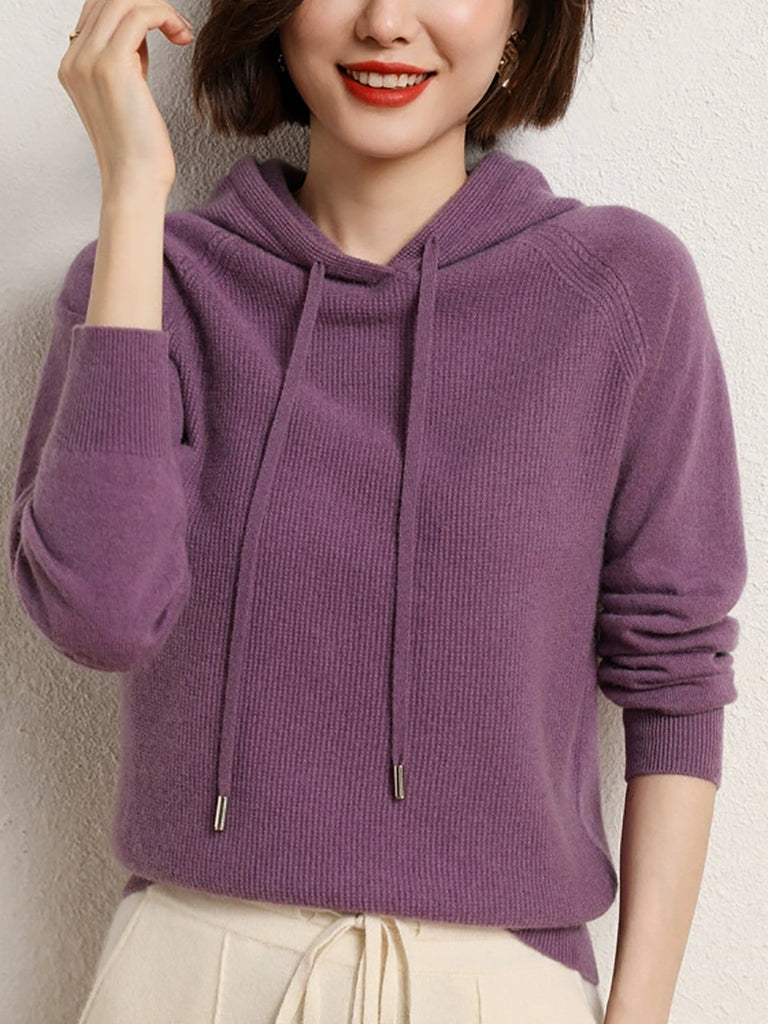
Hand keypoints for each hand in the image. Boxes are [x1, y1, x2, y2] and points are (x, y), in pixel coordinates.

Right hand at [57, 0, 193, 195]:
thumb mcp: (127, 94)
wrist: (135, 181)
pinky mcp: (111, 66)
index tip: (167, 29)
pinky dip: (164, 16)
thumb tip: (141, 36)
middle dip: (149, 5)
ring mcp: (88, 61)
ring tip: (182, 33)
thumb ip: (126, 61)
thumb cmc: (138, 150)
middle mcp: (74, 60)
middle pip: (107, 0)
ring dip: (160, 8)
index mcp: (73, 66)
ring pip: (122, 1)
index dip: (134, 10)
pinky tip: (181, 36)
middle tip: (178, 28)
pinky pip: (138, 16)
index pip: (98, 12)